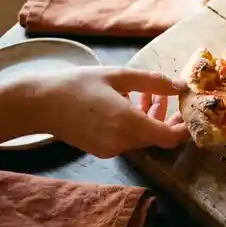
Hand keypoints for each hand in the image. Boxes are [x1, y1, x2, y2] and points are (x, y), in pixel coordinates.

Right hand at [32, 67, 188, 157]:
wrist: (38, 103)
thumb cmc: (77, 84)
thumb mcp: (118, 75)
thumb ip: (153, 82)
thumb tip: (180, 86)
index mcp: (127, 123)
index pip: (169, 138)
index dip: (183, 129)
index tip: (188, 114)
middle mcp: (121, 141)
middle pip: (156, 136)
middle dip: (165, 117)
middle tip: (165, 95)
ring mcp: (110, 149)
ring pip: (142, 137)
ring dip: (149, 118)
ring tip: (145, 93)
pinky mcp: (101, 151)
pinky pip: (127, 139)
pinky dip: (133, 124)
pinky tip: (126, 103)